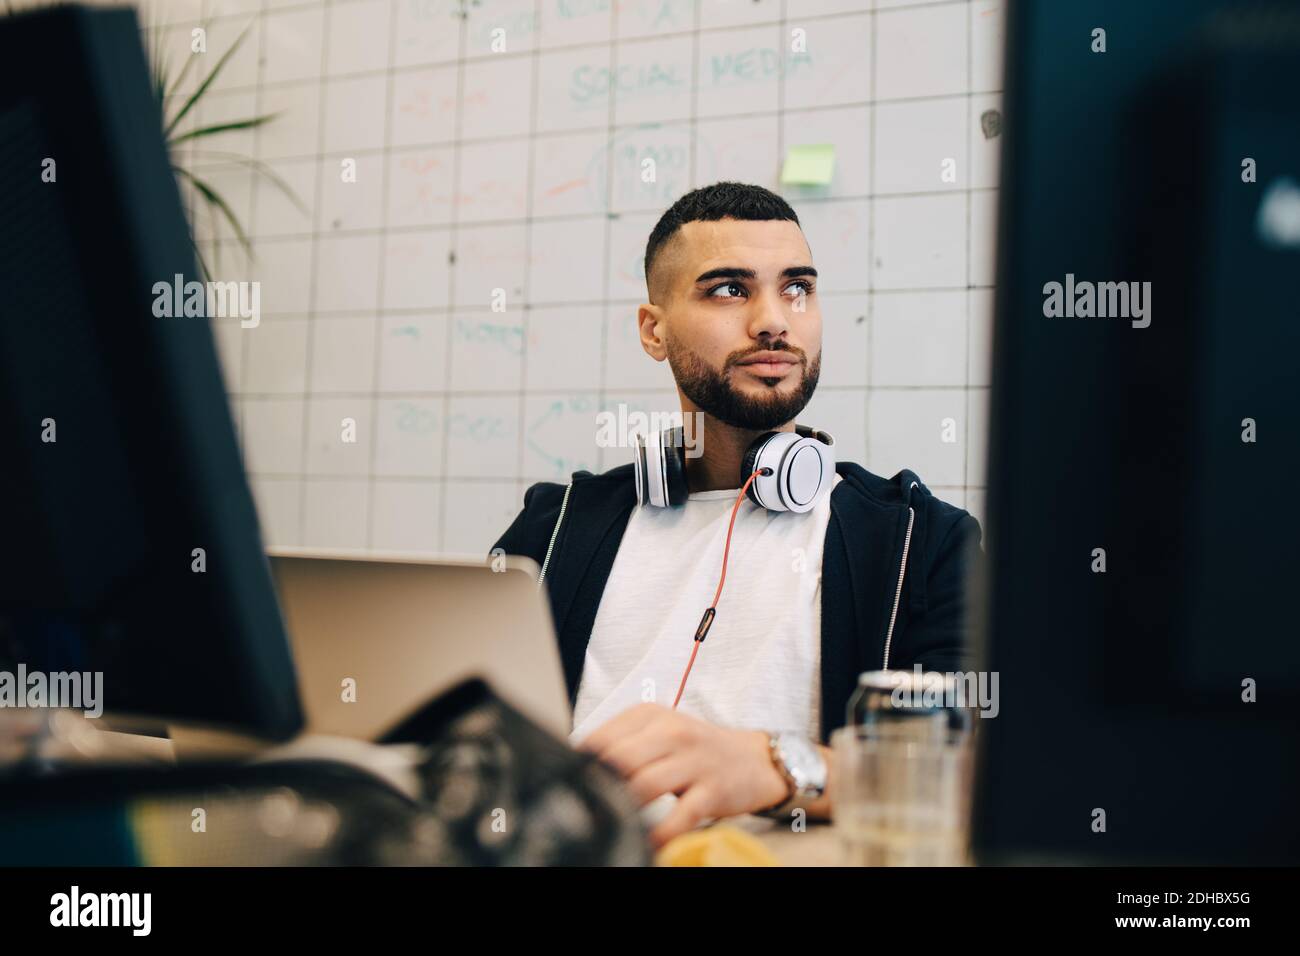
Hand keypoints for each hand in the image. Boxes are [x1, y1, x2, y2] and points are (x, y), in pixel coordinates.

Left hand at [576, 703, 790, 847]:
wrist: (753, 759)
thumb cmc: (695, 750)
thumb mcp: (657, 733)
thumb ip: (620, 745)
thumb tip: (574, 767)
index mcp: (650, 715)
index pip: (602, 737)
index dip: (580, 765)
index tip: (568, 786)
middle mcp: (671, 732)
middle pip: (620, 759)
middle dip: (599, 787)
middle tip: (585, 809)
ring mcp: (694, 760)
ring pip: (645, 785)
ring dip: (624, 809)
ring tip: (611, 825)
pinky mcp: (713, 789)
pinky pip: (680, 815)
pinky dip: (660, 833)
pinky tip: (648, 842)